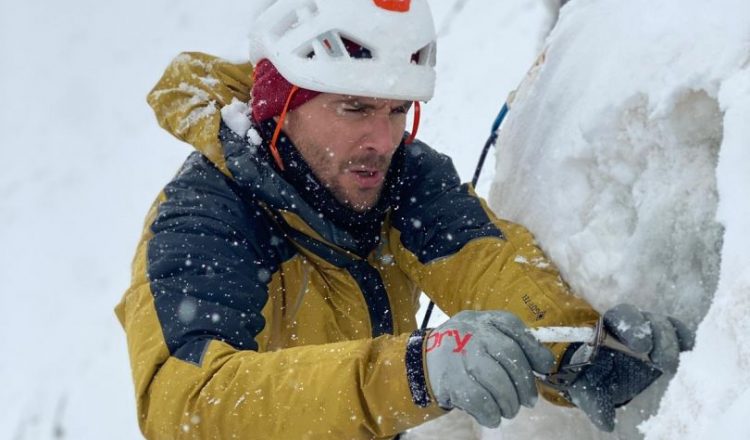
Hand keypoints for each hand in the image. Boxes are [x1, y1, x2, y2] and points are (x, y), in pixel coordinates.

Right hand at [424, 310, 555, 427]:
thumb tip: (544, 363)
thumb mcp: (483, 335)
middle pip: (509, 354)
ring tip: (510, 409)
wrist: (423, 361)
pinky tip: (493, 416)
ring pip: (495, 380)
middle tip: (529, 400)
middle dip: (525, 382)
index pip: (513, 326)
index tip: (545, 367)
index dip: (534, 348)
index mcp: (482, 319)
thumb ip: (510, 343)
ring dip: (509, 401)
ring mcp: (458, 354)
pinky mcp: (448, 379)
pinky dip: (490, 412)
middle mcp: (471, 332)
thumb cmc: (464, 350)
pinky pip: (478, 399)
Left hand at [565, 304, 694, 431]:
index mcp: (607, 329)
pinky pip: (678, 333)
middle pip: (648, 319)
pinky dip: (685, 338)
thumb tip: (607, 424)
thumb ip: (596, 403)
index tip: (641, 347)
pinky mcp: (664, 343)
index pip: (621, 317)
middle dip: (659, 337)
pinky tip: (690, 350)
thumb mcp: (589, 391)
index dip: (633, 327)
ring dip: (672, 341)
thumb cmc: (591, 379)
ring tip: (670, 365)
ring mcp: (649, 332)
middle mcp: (629, 327)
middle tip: (661, 361)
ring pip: (665, 325)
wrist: (599, 378)